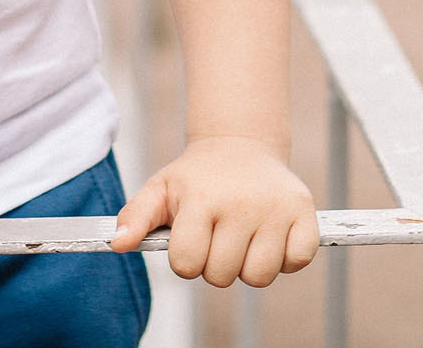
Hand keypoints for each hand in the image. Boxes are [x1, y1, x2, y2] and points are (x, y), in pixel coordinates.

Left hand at [111, 135, 319, 287]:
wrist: (239, 145)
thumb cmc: (196, 177)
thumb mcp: (160, 189)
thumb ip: (135, 217)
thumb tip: (117, 244)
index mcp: (201, 198)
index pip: (187, 263)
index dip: (186, 260)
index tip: (191, 240)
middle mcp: (240, 203)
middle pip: (222, 275)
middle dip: (215, 264)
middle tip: (218, 236)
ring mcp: (275, 208)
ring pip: (259, 276)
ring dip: (248, 266)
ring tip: (242, 237)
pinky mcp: (304, 212)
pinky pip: (297, 261)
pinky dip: (285, 258)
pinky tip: (270, 237)